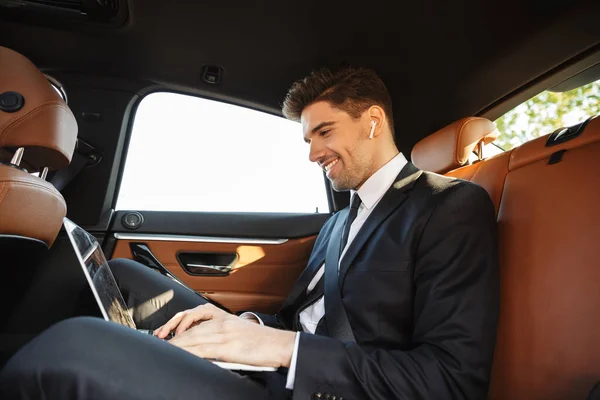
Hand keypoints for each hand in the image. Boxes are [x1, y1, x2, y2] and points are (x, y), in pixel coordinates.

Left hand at [155, 304, 295, 367]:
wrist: (279, 345)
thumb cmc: (261, 341)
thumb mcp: (238, 330)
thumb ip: (219, 333)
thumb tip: (201, 345)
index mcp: (223, 316)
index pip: (193, 316)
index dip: (176, 323)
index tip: (164, 331)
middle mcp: (221, 321)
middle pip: (189, 326)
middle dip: (171, 333)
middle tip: (158, 339)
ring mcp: (223, 333)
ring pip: (192, 336)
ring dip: (176, 342)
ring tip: (164, 348)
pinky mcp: (226, 346)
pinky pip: (201, 348)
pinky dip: (188, 350)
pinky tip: (180, 354)